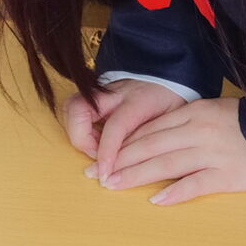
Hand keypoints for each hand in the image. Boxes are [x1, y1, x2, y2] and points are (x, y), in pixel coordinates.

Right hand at [61, 79, 186, 164]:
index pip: (115, 127)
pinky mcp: (95, 93)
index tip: (104, 174)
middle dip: (80, 138)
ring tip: (95, 148)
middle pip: (79, 109)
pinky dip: (79, 127)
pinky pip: (76, 109)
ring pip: (72, 107)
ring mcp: (102, 91)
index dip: (107, 153)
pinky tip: (95, 139)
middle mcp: (115, 93)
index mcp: (138, 100)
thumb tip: (142, 165)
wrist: (168, 71)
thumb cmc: (172, 99)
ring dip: (77, 132)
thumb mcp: (173, 117)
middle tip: (96, 156)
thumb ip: (155, 137)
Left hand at [88, 96, 245, 205]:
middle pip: (150, 146)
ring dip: (136, 176)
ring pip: (165, 164)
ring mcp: (212, 153)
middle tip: (96, 175)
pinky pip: (195, 184)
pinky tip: (155, 200)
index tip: (103, 156)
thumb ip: (186, 122)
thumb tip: (154, 139)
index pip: (150, 129)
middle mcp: (199, 131)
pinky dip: (174, 193)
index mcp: (194, 112)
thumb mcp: (214, 111)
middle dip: (120, 161)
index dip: (123, 144)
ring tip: (114, 186)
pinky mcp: (227, 175)